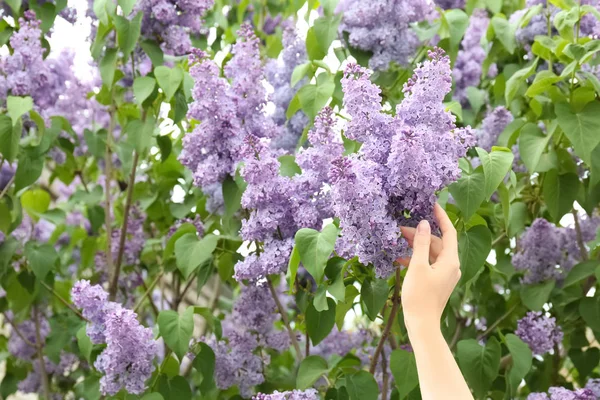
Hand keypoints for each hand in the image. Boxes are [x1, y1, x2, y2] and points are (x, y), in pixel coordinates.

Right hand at [398, 203, 460, 333]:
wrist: (421, 324)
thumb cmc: (419, 296)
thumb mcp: (417, 266)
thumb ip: (420, 243)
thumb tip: (423, 224)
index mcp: (450, 260)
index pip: (449, 232)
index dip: (441, 217)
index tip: (432, 204)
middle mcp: (451, 266)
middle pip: (437, 242)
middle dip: (420, 234)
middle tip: (401, 228)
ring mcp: (444, 274)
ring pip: (430, 252)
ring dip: (415, 246)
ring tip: (398, 241)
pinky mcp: (436, 281)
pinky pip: (427, 263)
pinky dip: (415, 259)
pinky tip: (400, 259)